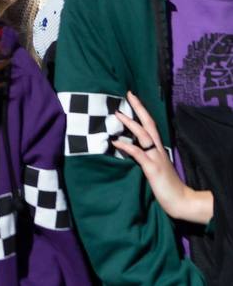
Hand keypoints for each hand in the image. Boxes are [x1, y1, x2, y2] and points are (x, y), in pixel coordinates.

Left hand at [113, 91, 213, 223]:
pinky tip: (115, 142)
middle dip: (139, 109)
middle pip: (149, 124)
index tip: (132, 98)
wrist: (180, 200)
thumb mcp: (153, 166)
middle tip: (129, 94)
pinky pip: (138, 154)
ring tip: (117, 114)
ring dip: (131, 124)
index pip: (150, 125)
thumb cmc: (165, 184)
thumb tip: (126, 146)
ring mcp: (156, 158)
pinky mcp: (152, 169)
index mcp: (158, 149)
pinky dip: (127, 147)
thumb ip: (143, 155)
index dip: (142, 111)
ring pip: (144, 136)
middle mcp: (158, 150)